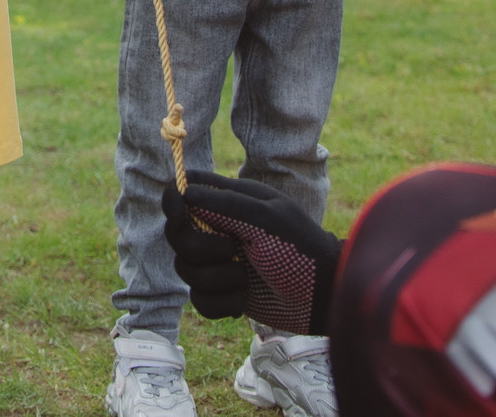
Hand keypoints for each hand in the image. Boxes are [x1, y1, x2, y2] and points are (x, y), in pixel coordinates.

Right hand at [161, 169, 342, 335]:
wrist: (322, 296)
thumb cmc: (300, 250)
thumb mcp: (266, 219)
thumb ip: (224, 204)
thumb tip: (184, 192)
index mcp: (228, 203)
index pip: (185, 192)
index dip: (174, 200)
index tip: (180, 212)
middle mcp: (218, 231)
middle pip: (177, 235)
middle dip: (199, 249)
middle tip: (230, 251)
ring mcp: (218, 263)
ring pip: (185, 270)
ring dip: (216, 279)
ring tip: (244, 279)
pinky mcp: (221, 293)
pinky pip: (199, 300)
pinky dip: (220, 304)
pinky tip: (242, 300)